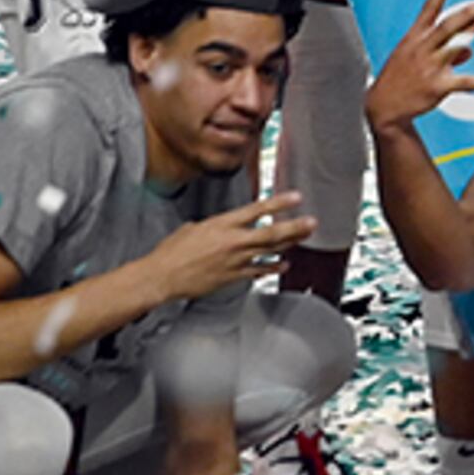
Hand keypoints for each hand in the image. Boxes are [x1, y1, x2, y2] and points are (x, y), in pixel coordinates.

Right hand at [149, 193, 314, 301]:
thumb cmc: (171, 252)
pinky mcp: (233, 277)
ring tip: (305, 237)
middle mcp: (232, 241)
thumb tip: (221, 227)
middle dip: (294, 227)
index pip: (256, 210)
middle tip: (312, 222)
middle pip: (271, 233)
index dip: (278, 203)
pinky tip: (284, 264)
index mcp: (221, 224)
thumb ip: (214, 226)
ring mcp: (235, 260)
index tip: (295, 198)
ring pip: (269, 251)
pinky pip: (259, 271)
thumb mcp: (193, 228)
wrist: (162, 276)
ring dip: (289, 244)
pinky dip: (273, 267)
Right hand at [368, 0, 473, 129]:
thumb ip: (444, 49)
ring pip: (455, 47)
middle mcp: (422, 49)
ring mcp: (430, 67)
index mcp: (415, 38)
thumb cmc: (401, 78)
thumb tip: (469, 51)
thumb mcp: (415, 56)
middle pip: (446, 26)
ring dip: (472, 33)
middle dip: (465, 13)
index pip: (429, 9)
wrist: (383, 106)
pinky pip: (465, 82)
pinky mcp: (437, 86)